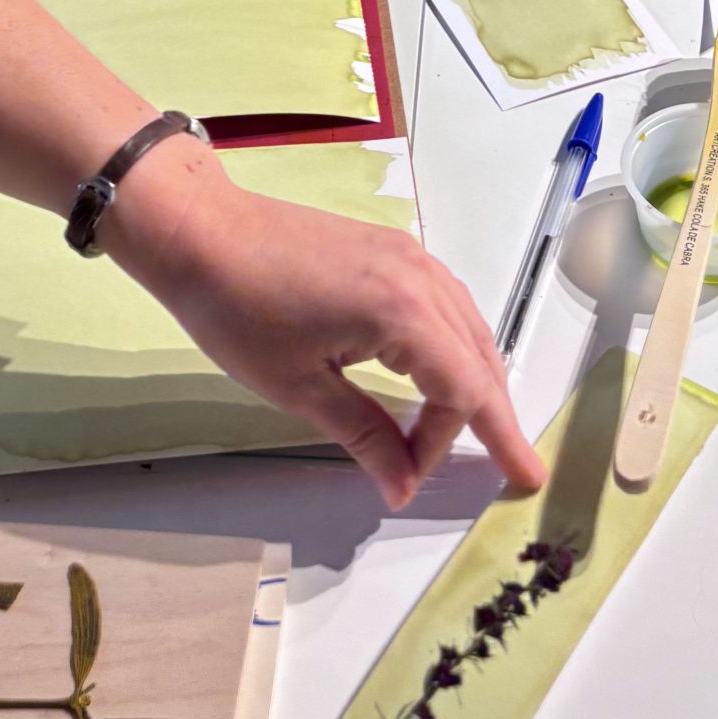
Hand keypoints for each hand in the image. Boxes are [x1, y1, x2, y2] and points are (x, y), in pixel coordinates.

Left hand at [112, 148, 544, 508]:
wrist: (203, 232)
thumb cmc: (240, 313)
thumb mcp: (300, 388)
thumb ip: (364, 435)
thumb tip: (401, 486)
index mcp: (402, 312)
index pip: (462, 388)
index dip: (464, 440)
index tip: (455, 478)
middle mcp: (420, 277)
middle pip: (476, 357)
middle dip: (492, 416)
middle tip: (514, 468)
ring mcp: (408, 256)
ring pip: (466, 327)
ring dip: (474, 379)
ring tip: (476, 430)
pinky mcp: (390, 249)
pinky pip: (445, 303)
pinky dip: (454, 345)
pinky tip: (440, 373)